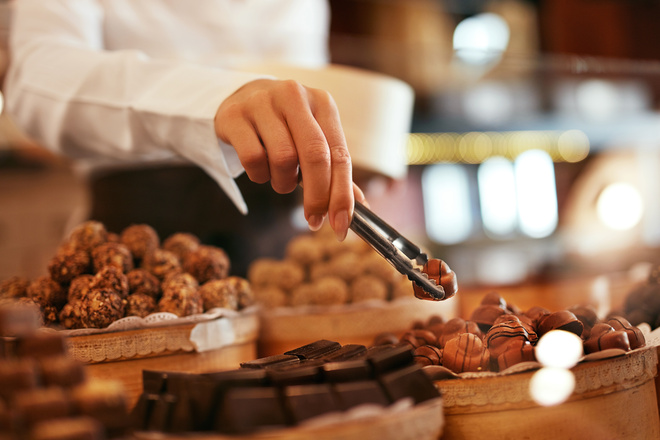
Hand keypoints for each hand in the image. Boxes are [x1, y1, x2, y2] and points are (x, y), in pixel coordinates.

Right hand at [215, 78, 363, 239]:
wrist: (242, 97)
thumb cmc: (285, 125)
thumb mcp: (314, 139)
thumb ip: (334, 170)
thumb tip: (360, 206)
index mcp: (322, 103)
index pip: (340, 154)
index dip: (342, 194)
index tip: (341, 224)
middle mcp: (294, 96)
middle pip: (315, 155)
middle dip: (317, 196)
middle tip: (314, 219)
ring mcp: (262, 103)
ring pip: (283, 159)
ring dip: (283, 183)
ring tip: (280, 178)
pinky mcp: (234, 115)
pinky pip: (253, 159)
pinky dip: (259, 175)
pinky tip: (260, 169)